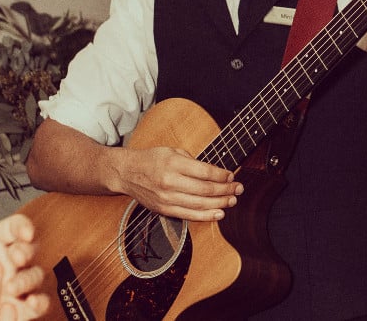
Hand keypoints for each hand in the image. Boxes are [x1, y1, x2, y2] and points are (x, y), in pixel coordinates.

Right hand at [115, 145, 242, 220]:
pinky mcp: (164, 209)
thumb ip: (194, 161)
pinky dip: (206, 216)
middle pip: (205, 190)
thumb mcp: (173, 151)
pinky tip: (219, 214)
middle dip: (226, 190)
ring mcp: (166, 198)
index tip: (231, 175)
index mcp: (173, 163)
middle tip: (239, 188)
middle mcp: (170, 182)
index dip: (222, 175)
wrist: (127, 173)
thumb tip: (216, 173)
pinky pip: (188, 215)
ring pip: (199, 204)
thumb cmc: (152, 159)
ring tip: (233, 200)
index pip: (205, 171)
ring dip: (220, 204)